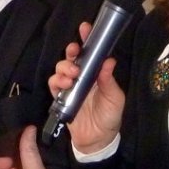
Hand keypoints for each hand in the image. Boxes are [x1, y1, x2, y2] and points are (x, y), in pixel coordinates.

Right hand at [48, 24, 126, 153]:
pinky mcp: (60, 98)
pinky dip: (56, 81)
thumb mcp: (115, 98)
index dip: (87, 39)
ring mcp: (70, 87)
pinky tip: (64, 84)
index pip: (90, 53)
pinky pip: (53, 85)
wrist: (98, 140)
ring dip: (63, 67)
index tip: (85, 28)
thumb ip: (109, 80)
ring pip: (60, 69)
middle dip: (70, 51)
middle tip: (74, 52)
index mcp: (96, 74)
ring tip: (72, 74)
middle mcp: (82, 77)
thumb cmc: (110, 116)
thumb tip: (109, 60)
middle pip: (71, 58)